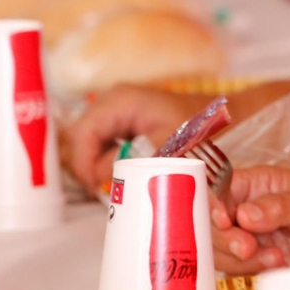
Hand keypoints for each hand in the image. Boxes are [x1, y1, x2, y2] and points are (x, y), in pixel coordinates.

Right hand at [64, 85, 201, 190]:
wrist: (211, 114)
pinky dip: (101, 158)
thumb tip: (100, 176)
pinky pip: (98, 141)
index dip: (82, 162)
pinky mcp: (117, 119)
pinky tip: (114, 173)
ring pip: (85, 140)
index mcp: (120, 101)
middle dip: (85, 165)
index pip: (82, 133)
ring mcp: (113, 109)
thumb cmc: (193, 125)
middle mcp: (111, 101)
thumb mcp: (167, 144)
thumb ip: (133, 159)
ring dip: (92, 163)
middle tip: (99, 188)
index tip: (95, 186)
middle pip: (79, 136)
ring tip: (106, 183)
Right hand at [212, 166, 289, 274]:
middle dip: (225, 239)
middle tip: (248, 247)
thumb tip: (245, 214)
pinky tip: (278, 263)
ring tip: (275, 256)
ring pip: (222, 250)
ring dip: (240, 259)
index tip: (223, 221)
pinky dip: (252, 270)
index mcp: (259, 184)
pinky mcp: (260, 262)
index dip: (212, 205)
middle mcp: (250, 209)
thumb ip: (280, 206)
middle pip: (213, 224)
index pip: (220, 189)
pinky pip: (239, 270)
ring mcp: (253, 237)